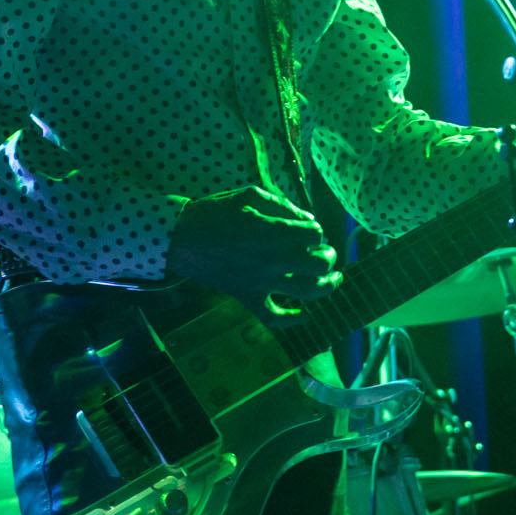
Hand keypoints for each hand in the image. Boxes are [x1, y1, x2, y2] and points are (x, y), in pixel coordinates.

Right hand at [165, 186, 340, 316]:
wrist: (182, 238)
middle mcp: (272, 259)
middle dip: (327, 256)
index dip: (315, 229)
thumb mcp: (248, 195)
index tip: (307, 228)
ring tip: (334, 279)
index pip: (315, 234)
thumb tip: (306, 218)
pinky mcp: (248, 297)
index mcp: (273, 231)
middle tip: (324, 252)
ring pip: (308, 291)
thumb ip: (282, 205)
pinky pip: (274, 317)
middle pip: (319, 263)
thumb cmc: (214, 212)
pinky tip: (304, 315)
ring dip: (327, 285)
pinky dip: (292, 319)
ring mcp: (261, 282)